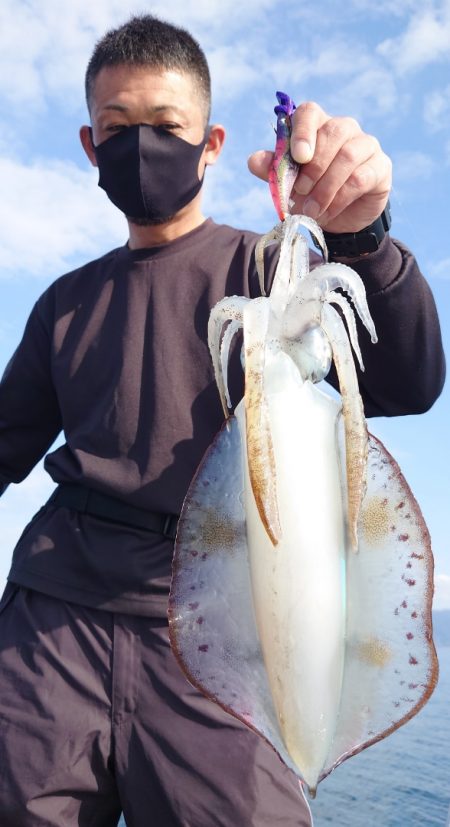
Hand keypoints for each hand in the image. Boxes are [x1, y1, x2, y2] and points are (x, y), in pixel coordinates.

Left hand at [248, 101, 391, 233]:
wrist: (340, 220)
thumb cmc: (311, 193)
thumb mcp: (288, 184)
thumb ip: (273, 170)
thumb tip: (254, 160)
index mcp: (318, 126)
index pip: (310, 112)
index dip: (303, 131)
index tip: (298, 157)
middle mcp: (344, 128)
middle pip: (333, 132)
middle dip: (313, 167)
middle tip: (299, 192)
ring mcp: (366, 145)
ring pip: (347, 156)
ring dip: (325, 187)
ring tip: (311, 210)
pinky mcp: (380, 167)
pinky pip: (360, 178)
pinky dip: (339, 199)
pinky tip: (327, 213)